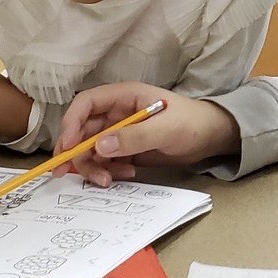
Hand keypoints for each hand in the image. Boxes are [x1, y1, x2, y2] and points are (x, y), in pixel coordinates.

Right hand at [55, 82, 239, 185]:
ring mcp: (120, 132)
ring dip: (93, 167)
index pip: (86, 104)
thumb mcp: (165, 129)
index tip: (67, 146)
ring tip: (107, 181)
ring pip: (91, 150)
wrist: (211, 137)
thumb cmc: (192, 123)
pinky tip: (126, 174)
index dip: (71, 122)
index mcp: (124, 97)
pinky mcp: (126, 150)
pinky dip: (108, 171)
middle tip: (68, 174)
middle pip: (82, 131)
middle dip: (75, 152)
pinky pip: (106, 161)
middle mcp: (117, 113)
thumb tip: (99, 146)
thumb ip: (134, 137)